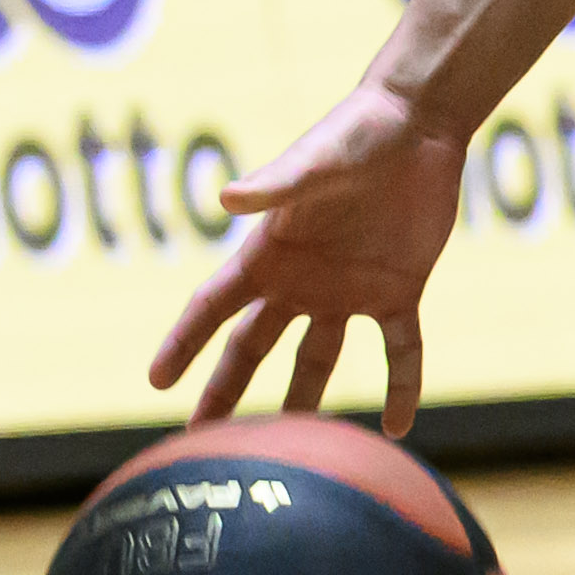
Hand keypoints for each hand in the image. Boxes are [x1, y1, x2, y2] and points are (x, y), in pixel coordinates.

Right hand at [151, 79, 464, 429]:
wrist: (417, 123)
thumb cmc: (355, 133)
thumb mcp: (314, 161)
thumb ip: (276, 186)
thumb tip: (227, 199)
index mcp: (269, 251)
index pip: (213, 306)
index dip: (184, 342)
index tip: (157, 380)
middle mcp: (301, 279)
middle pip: (253, 347)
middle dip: (226, 391)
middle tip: (201, 438)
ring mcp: (348, 289)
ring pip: (319, 360)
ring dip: (307, 402)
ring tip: (293, 450)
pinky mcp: (398, 289)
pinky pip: (400, 349)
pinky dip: (403, 384)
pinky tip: (399, 427)